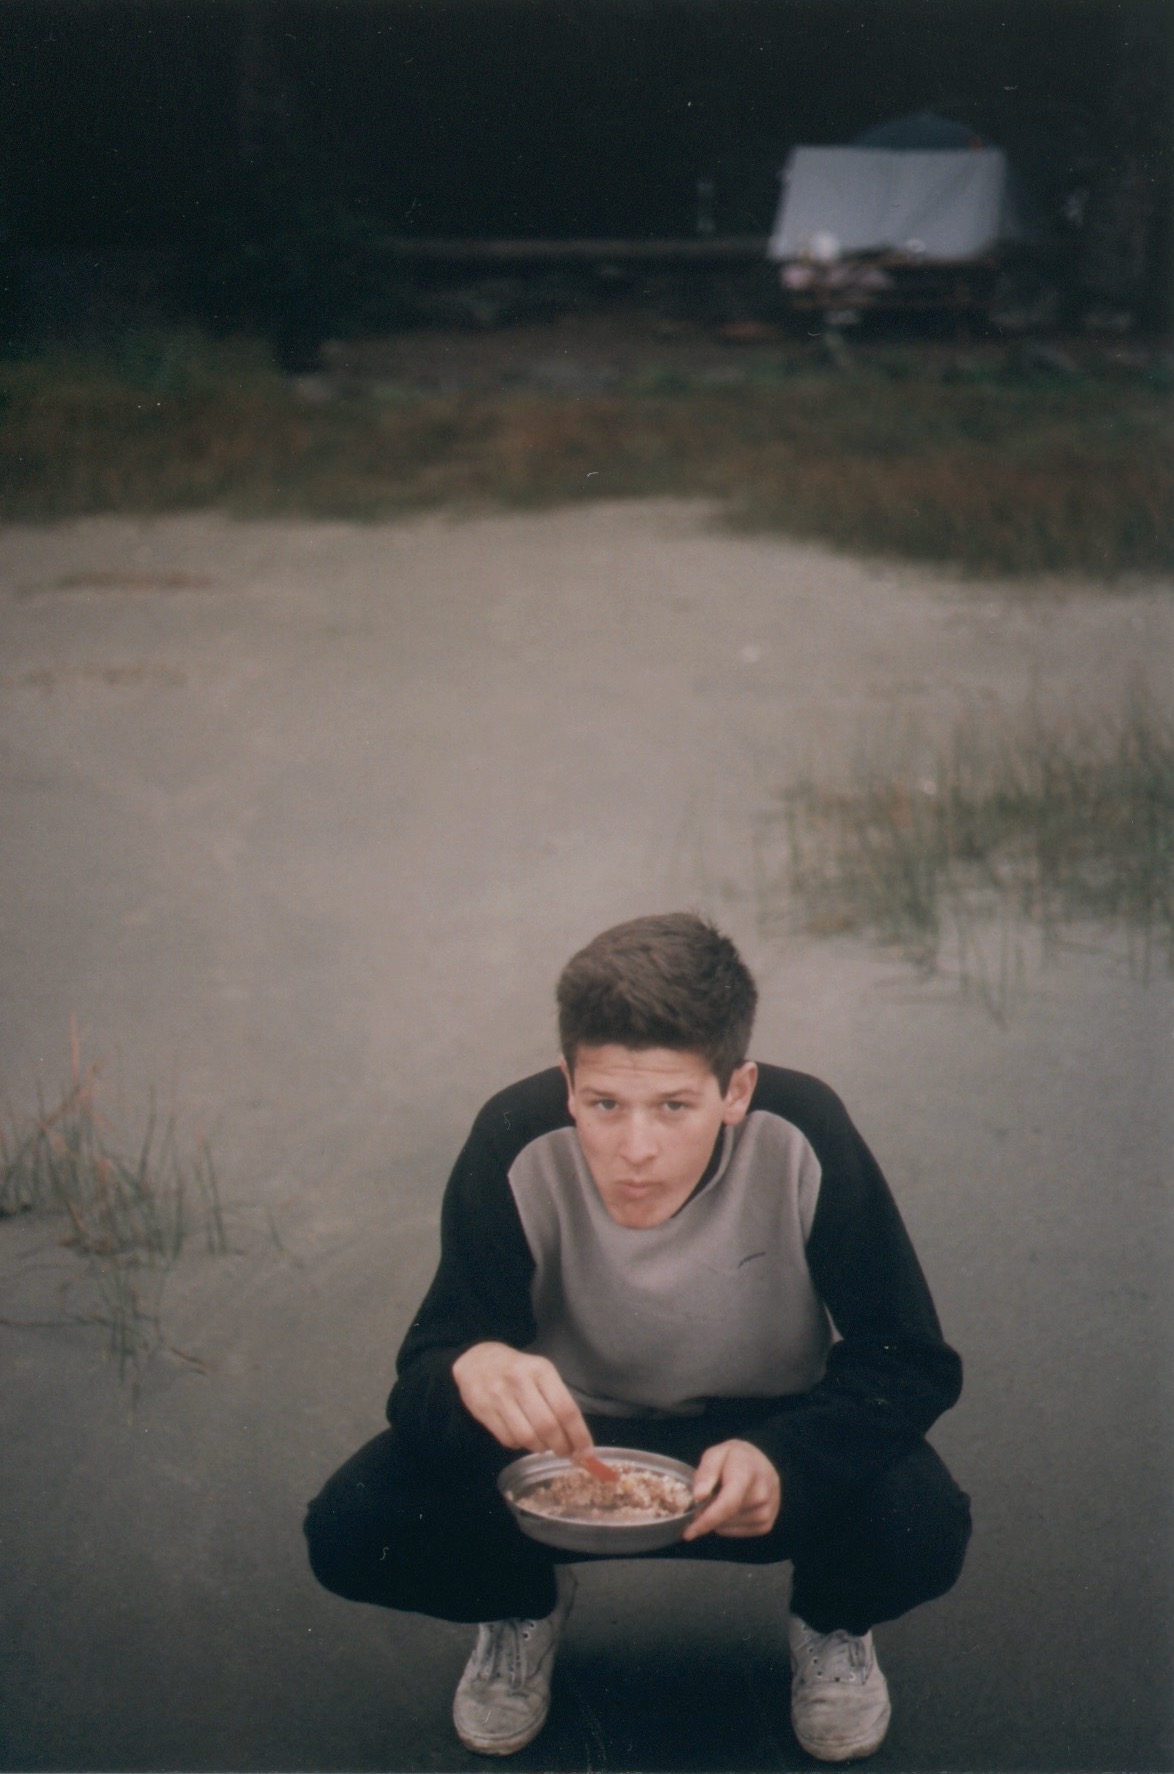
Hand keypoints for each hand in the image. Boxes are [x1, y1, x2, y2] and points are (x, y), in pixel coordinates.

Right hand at [452, 1341, 591, 1456]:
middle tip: (565, 1452)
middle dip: (561, 1446)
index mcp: (541, 1370)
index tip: (587, 1454)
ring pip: (527, 1436)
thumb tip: (579, 1442)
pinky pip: (508, 1440)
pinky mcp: (482, 1409)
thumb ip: (559, 1402)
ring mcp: (498, 1395)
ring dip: (540, 1447)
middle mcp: (519, 1381)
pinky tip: (522, 1437)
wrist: (476, 1360)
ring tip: (543, 1444)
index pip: (565, 1409)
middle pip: (547, 1426)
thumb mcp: (541, 1373)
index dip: (579, 1435)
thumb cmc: (518, 1370)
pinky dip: (520, 1445)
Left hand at [683, 1439, 780, 1539]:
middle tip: (704, 1498)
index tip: (688, 1532)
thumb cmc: (734, 1457)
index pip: (728, 1503)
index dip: (706, 1520)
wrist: (760, 1463)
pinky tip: (730, 1508)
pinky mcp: (766, 1524)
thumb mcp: (716, 1454)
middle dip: (706, 1514)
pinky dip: (726, 1524)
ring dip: (716, 1519)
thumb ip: (706, 1472)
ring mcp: (767, 1511)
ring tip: (721, 1497)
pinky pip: (735, 1533)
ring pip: (727, 1527)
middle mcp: (762, 1494)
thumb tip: (699, 1496)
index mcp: (748, 1473)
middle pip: (724, 1517)